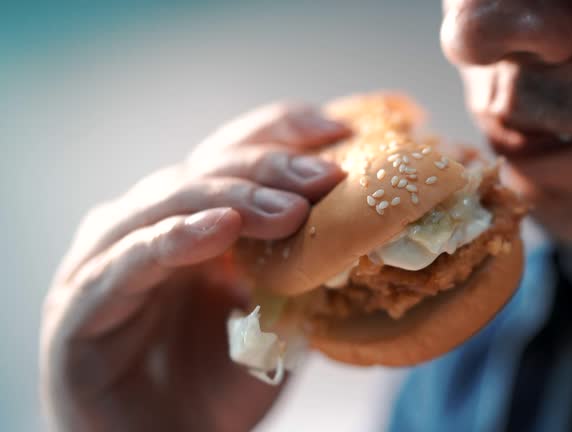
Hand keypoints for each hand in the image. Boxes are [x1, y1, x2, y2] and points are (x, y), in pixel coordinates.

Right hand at [40, 103, 349, 430]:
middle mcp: (147, 227)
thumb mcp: (275, 321)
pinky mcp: (82, 303)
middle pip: (206, 169)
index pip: (234, 154)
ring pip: (167, 202)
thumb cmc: (217, 387)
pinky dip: (178, 238)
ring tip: (289, 210)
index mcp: (192, 222)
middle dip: (270, 167)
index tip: (340, 130)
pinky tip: (223, 228)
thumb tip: (360, 230)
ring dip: (233, 198)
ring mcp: (109, 259)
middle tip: (327, 177)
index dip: (282, 134)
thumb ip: (301, 274)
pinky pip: (131, 260)